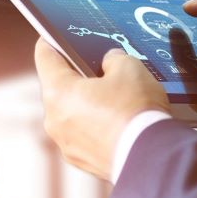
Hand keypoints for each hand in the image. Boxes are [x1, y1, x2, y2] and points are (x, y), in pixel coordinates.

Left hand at [34, 39, 169, 179]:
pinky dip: (95, 127)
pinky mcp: (81, 161)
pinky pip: (83, 135)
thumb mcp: (130, 68)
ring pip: (71, 114)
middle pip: (58, 87)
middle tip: (97, 67)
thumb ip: (113, 59)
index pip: (45, 56)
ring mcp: (66, 143)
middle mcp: (54, 120)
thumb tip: (109, 63)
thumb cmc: (136, 111)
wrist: (152, 159)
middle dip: (76, 76)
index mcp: (58, 92)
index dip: (52, 41)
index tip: (56, 36)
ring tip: (113, 97)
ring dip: (86, 104)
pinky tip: (117, 121)